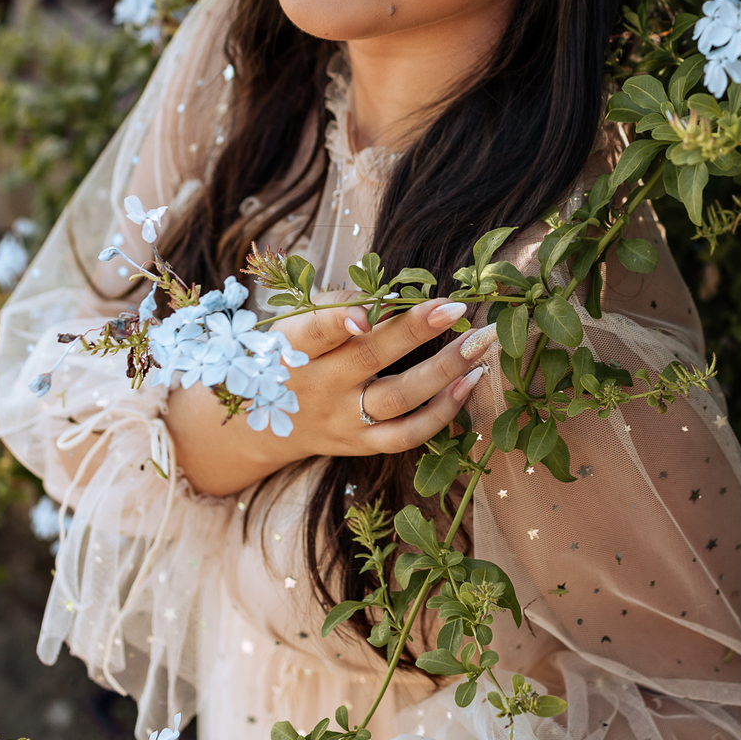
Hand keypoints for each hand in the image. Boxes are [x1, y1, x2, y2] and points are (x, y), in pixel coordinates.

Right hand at [167, 295, 495, 494]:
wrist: (260, 426)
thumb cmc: (287, 357)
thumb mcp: (292, 325)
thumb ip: (335, 304)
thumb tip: (391, 294)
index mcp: (294, 348)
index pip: (316, 332)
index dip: (340, 320)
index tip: (371, 310)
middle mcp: (319, 386)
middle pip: (369, 360)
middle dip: (414, 331)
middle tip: (456, 307)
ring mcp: (342, 419)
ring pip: (398, 398)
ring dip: (445, 370)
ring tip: (480, 344)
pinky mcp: (361, 445)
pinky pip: (406, 435)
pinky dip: (442, 412)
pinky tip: (470, 383)